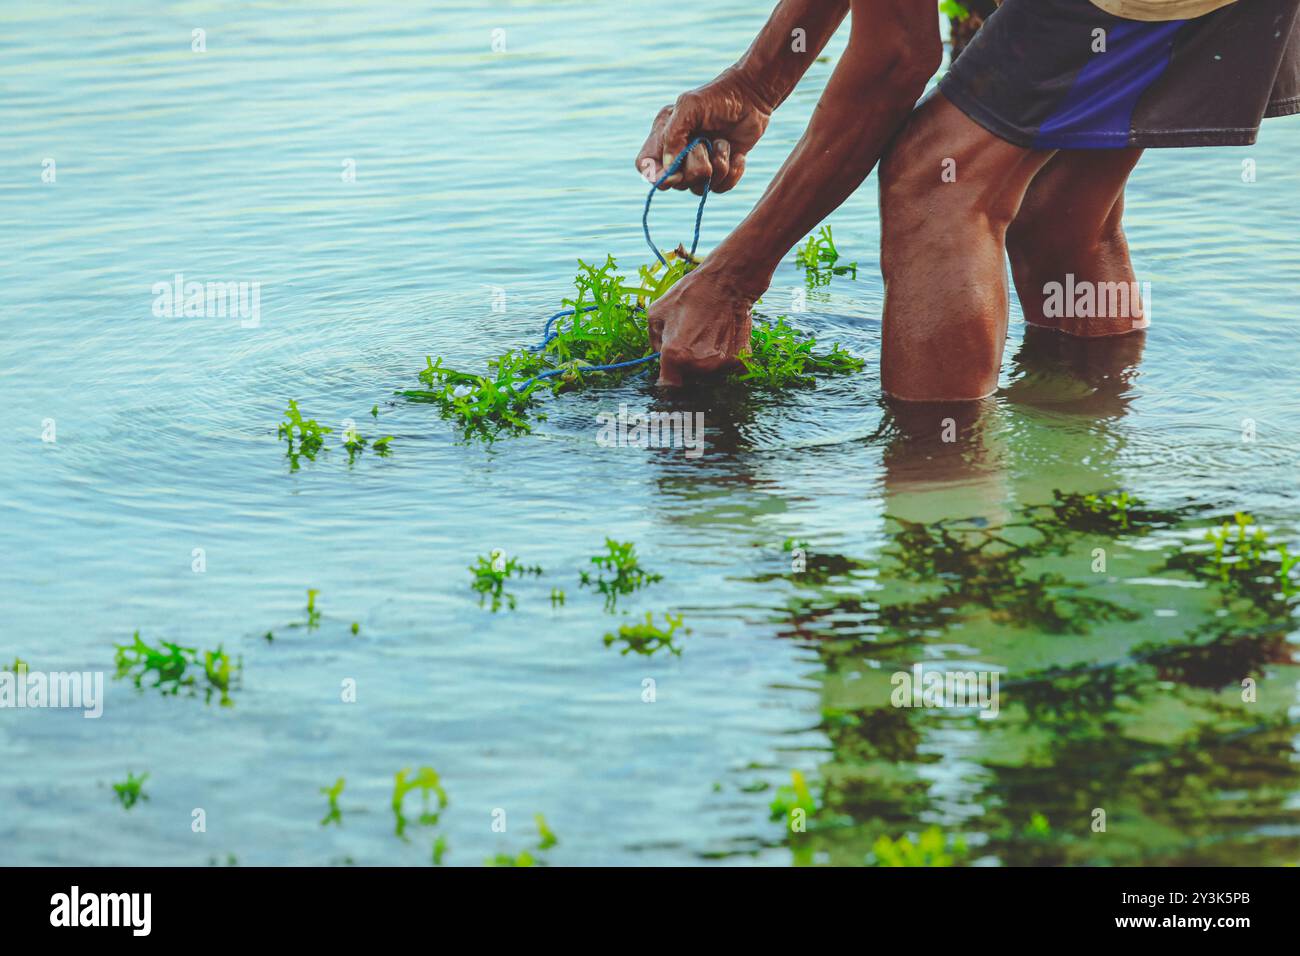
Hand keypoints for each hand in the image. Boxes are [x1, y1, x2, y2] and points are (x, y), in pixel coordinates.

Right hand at [635, 68, 771, 195]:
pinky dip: (732, 173)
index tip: (673, 173)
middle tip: (705, 142)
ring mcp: (700, 164)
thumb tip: (669, 167)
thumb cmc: (716, 97)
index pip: (646, 166)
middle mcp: (678, 154)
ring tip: (724, 143)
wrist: (750, 96)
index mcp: (663, 137)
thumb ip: (673, 135)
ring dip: (717, 167)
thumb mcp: (689, 107)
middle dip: (694, 166)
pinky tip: (737, 155)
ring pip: (699, 189)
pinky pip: (720, 189)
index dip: (656, 175)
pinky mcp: (721, 171)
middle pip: (675, 183)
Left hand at [649, 263, 757, 386]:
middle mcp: (698, 365)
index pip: (669, 385)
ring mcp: (720, 364)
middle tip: (691, 339)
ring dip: (705, 361)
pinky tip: (722, 337)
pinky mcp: (739, 360)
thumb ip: (654, 341)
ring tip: (707, 335)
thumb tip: (660, 356)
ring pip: (708, 373)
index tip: (671, 369)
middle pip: (689, 379)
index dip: (668, 378)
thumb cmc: (691, 294)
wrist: (728, 283)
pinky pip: (726, 367)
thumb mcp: (656, 312)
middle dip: (686, 365)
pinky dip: (723, 357)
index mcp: (674, 355)